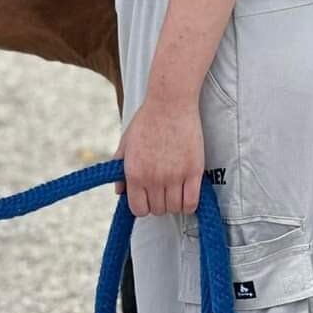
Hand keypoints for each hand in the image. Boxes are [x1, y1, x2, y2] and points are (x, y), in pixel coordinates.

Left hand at [114, 95, 203, 217]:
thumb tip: (119, 191)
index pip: (138, 209)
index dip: (143, 206)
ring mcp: (174, 176)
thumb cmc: (147, 120)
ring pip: (175, 208)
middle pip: (158, 210)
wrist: (170, 103)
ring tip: (174, 189)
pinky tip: (187, 193)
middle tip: (162, 189)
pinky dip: (189, 203)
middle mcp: (153, 178)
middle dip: (159, 202)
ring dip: (175, 203)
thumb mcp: (126, 142)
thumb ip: (120, 169)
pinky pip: (192, 202)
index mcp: (135, 173)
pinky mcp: (193, 172)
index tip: (148, 199)